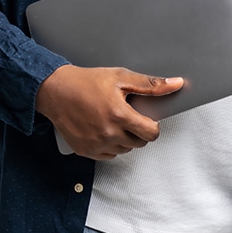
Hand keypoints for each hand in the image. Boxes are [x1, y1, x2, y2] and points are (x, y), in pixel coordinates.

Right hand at [36, 65, 183, 158]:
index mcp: (120, 115)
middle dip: (137, 130)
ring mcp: (96, 145)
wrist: (56, 91)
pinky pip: (108, 155)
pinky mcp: (86, 151)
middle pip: (139, 143)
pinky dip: (109, 145)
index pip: (151, 134)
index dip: (152, 125)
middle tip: (126, 114)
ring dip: (123, 138)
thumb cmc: (86, 82)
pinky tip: (102, 128)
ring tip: (112, 119)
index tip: (146, 118)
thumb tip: (175, 84)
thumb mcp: (120, 77)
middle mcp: (108, 134)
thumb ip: (150, 84)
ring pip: (124, 150)